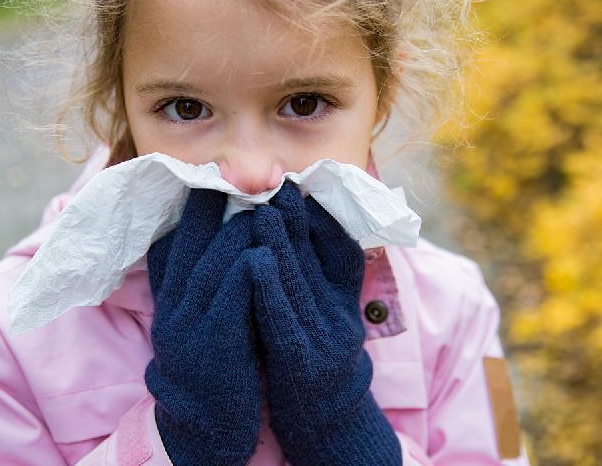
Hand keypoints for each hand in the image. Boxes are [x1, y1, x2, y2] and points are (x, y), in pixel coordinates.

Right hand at [145, 188, 262, 465]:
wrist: (204, 427)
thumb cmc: (212, 365)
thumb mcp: (194, 323)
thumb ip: (200, 285)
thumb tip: (216, 244)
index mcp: (171, 298)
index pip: (172, 241)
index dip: (190, 207)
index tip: (206, 173)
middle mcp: (175, 306)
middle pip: (187, 243)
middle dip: (210, 202)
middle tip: (231, 167)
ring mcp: (190, 324)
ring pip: (210, 263)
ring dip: (235, 227)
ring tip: (257, 196)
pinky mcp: (214, 344)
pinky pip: (229, 296)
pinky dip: (245, 268)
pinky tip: (262, 247)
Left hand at [249, 180, 401, 464]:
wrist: (326, 422)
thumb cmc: (315, 359)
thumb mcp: (326, 316)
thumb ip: (317, 277)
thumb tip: (298, 230)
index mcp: (344, 302)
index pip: (341, 250)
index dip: (321, 215)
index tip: (299, 183)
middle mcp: (339, 316)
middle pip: (319, 259)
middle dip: (298, 217)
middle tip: (279, 180)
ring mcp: (322, 340)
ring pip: (301, 283)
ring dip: (283, 243)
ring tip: (264, 207)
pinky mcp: (300, 363)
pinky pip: (284, 321)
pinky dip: (271, 288)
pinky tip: (256, 261)